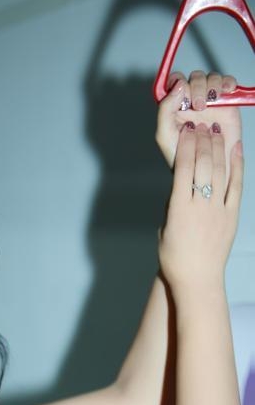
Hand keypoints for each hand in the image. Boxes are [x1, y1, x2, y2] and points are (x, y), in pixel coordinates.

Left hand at [156, 71, 241, 180]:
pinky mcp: (226, 102)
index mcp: (174, 106)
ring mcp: (209, 101)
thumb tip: (178, 86)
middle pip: (194, 78)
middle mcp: (191, 101)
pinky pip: (227, 82)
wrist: (205, 168)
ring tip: (211, 103)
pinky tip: (225, 92)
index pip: (174, 82)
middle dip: (196, 87)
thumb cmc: (181, 156)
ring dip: (211, 84)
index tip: (182, 95)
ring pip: (210, 77)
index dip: (178, 82)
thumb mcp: (165, 135)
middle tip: (199, 106)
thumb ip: (164, 110)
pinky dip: (227, 82)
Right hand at [158, 121, 242, 296]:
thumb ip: (173, 205)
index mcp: (178, 209)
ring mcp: (218, 210)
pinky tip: (236, 149)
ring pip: (219, 172)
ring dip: (218, 149)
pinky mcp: (232, 216)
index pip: (182, 169)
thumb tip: (180, 184)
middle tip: (200, 125)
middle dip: (201, 142)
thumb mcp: (165, 228)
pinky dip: (238, 166)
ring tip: (215, 131)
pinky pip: (236, 186)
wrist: (197, 279)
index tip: (185, 132)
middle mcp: (199, 206)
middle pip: (202, 166)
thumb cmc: (175, 257)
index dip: (184, 147)